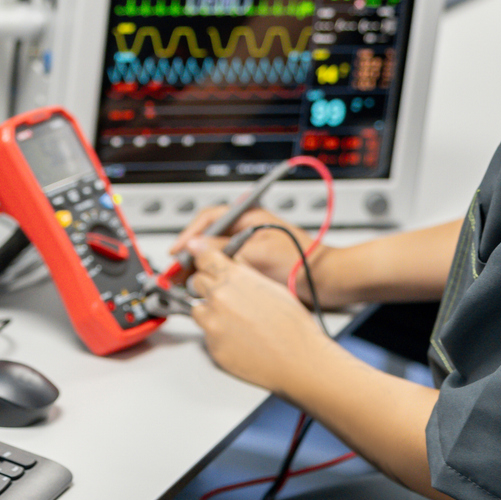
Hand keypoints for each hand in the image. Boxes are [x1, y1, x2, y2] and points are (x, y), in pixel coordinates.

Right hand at [169, 205, 325, 300]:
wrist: (323, 279)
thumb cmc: (299, 261)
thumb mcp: (256, 253)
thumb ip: (223, 249)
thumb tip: (195, 246)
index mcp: (247, 215)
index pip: (209, 219)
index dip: (189, 235)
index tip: (177, 251)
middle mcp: (246, 227)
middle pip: (209, 236)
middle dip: (191, 253)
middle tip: (178, 270)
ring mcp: (249, 244)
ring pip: (215, 252)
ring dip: (201, 265)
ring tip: (189, 279)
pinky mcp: (253, 261)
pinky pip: (226, 264)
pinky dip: (214, 273)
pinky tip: (208, 284)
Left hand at [184, 241, 334, 397]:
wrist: (297, 359)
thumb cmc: (293, 325)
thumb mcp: (272, 286)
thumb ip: (245, 273)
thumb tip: (233, 263)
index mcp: (234, 278)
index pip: (203, 258)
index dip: (206, 261)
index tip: (206, 265)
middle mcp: (218, 298)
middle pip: (196, 282)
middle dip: (207, 286)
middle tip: (224, 295)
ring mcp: (212, 323)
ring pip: (197, 309)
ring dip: (209, 311)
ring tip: (233, 320)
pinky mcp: (212, 346)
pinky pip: (207, 334)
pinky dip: (217, 334)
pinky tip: (238, 338)